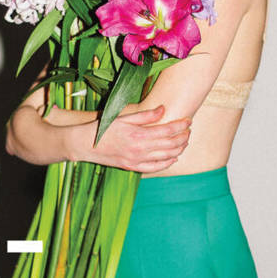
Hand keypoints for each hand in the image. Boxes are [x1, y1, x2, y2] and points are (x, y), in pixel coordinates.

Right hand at [74, 105, 190, 171]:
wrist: (87, 145)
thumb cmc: (105, 128)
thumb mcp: (124, 117)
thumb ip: (145, 115)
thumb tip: (163, 109)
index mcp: (138, 134)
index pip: (167, 130)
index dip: (181, 125)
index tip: (188, 120)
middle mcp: (140, 149)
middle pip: (170, 144)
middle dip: (183, 137)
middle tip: (189, 130)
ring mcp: (137, 160)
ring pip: (166, 156)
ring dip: (179, 149)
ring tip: (185, 141)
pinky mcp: (133, 167)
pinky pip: (156, 167)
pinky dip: (167, 162)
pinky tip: (174, 157)